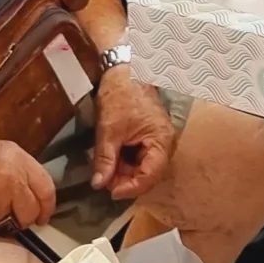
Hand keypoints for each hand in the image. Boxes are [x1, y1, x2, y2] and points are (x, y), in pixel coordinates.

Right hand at [0, 129, 56, 230]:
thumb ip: (14, 170)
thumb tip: (25, 190)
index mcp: (18, 159)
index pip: (46, 188)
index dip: (47, 206)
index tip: (43, 216)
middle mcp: (13, 178)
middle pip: (31, 210)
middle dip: (24, 218)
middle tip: (13, 219)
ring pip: (10, 222)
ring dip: (1, 222)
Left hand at [90, 64, 174, 200]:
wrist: (124, 70)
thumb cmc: (121, 95)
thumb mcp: (109, 130)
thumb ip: (105, 159)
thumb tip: (99, 184)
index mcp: (161, 141)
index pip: (150, 176)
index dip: (130, 187)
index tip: (110, 191)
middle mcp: (164, 143)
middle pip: (148, 174)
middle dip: (125, 179)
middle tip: (103, 180)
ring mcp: (158, 139)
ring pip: (143, 166)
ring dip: (124, 171)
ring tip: (105, 168)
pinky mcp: (149, 136)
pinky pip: (140, 156)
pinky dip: (125, 160)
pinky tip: (111, 158)